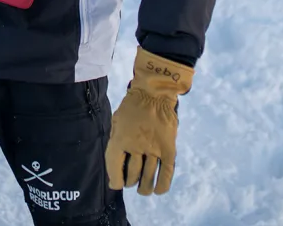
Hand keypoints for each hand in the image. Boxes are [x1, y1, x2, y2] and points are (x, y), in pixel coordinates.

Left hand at [104, 47, 193, 195]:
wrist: (154, 92)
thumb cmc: (132, 107)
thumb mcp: (117, 122)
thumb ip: (115, 142)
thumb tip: (114, 165)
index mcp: (120, 139)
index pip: (114, 167)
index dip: (114, 179)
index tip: (116, 184)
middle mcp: (136, 147)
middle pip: (132, 174)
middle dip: (130, 181)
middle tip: (130, 182)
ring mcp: (153, 149)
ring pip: (147, 177)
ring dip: (144, 187)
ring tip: (143, 190)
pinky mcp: (168, 149)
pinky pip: (166, 172)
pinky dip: (162, 184)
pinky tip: (158, 190)